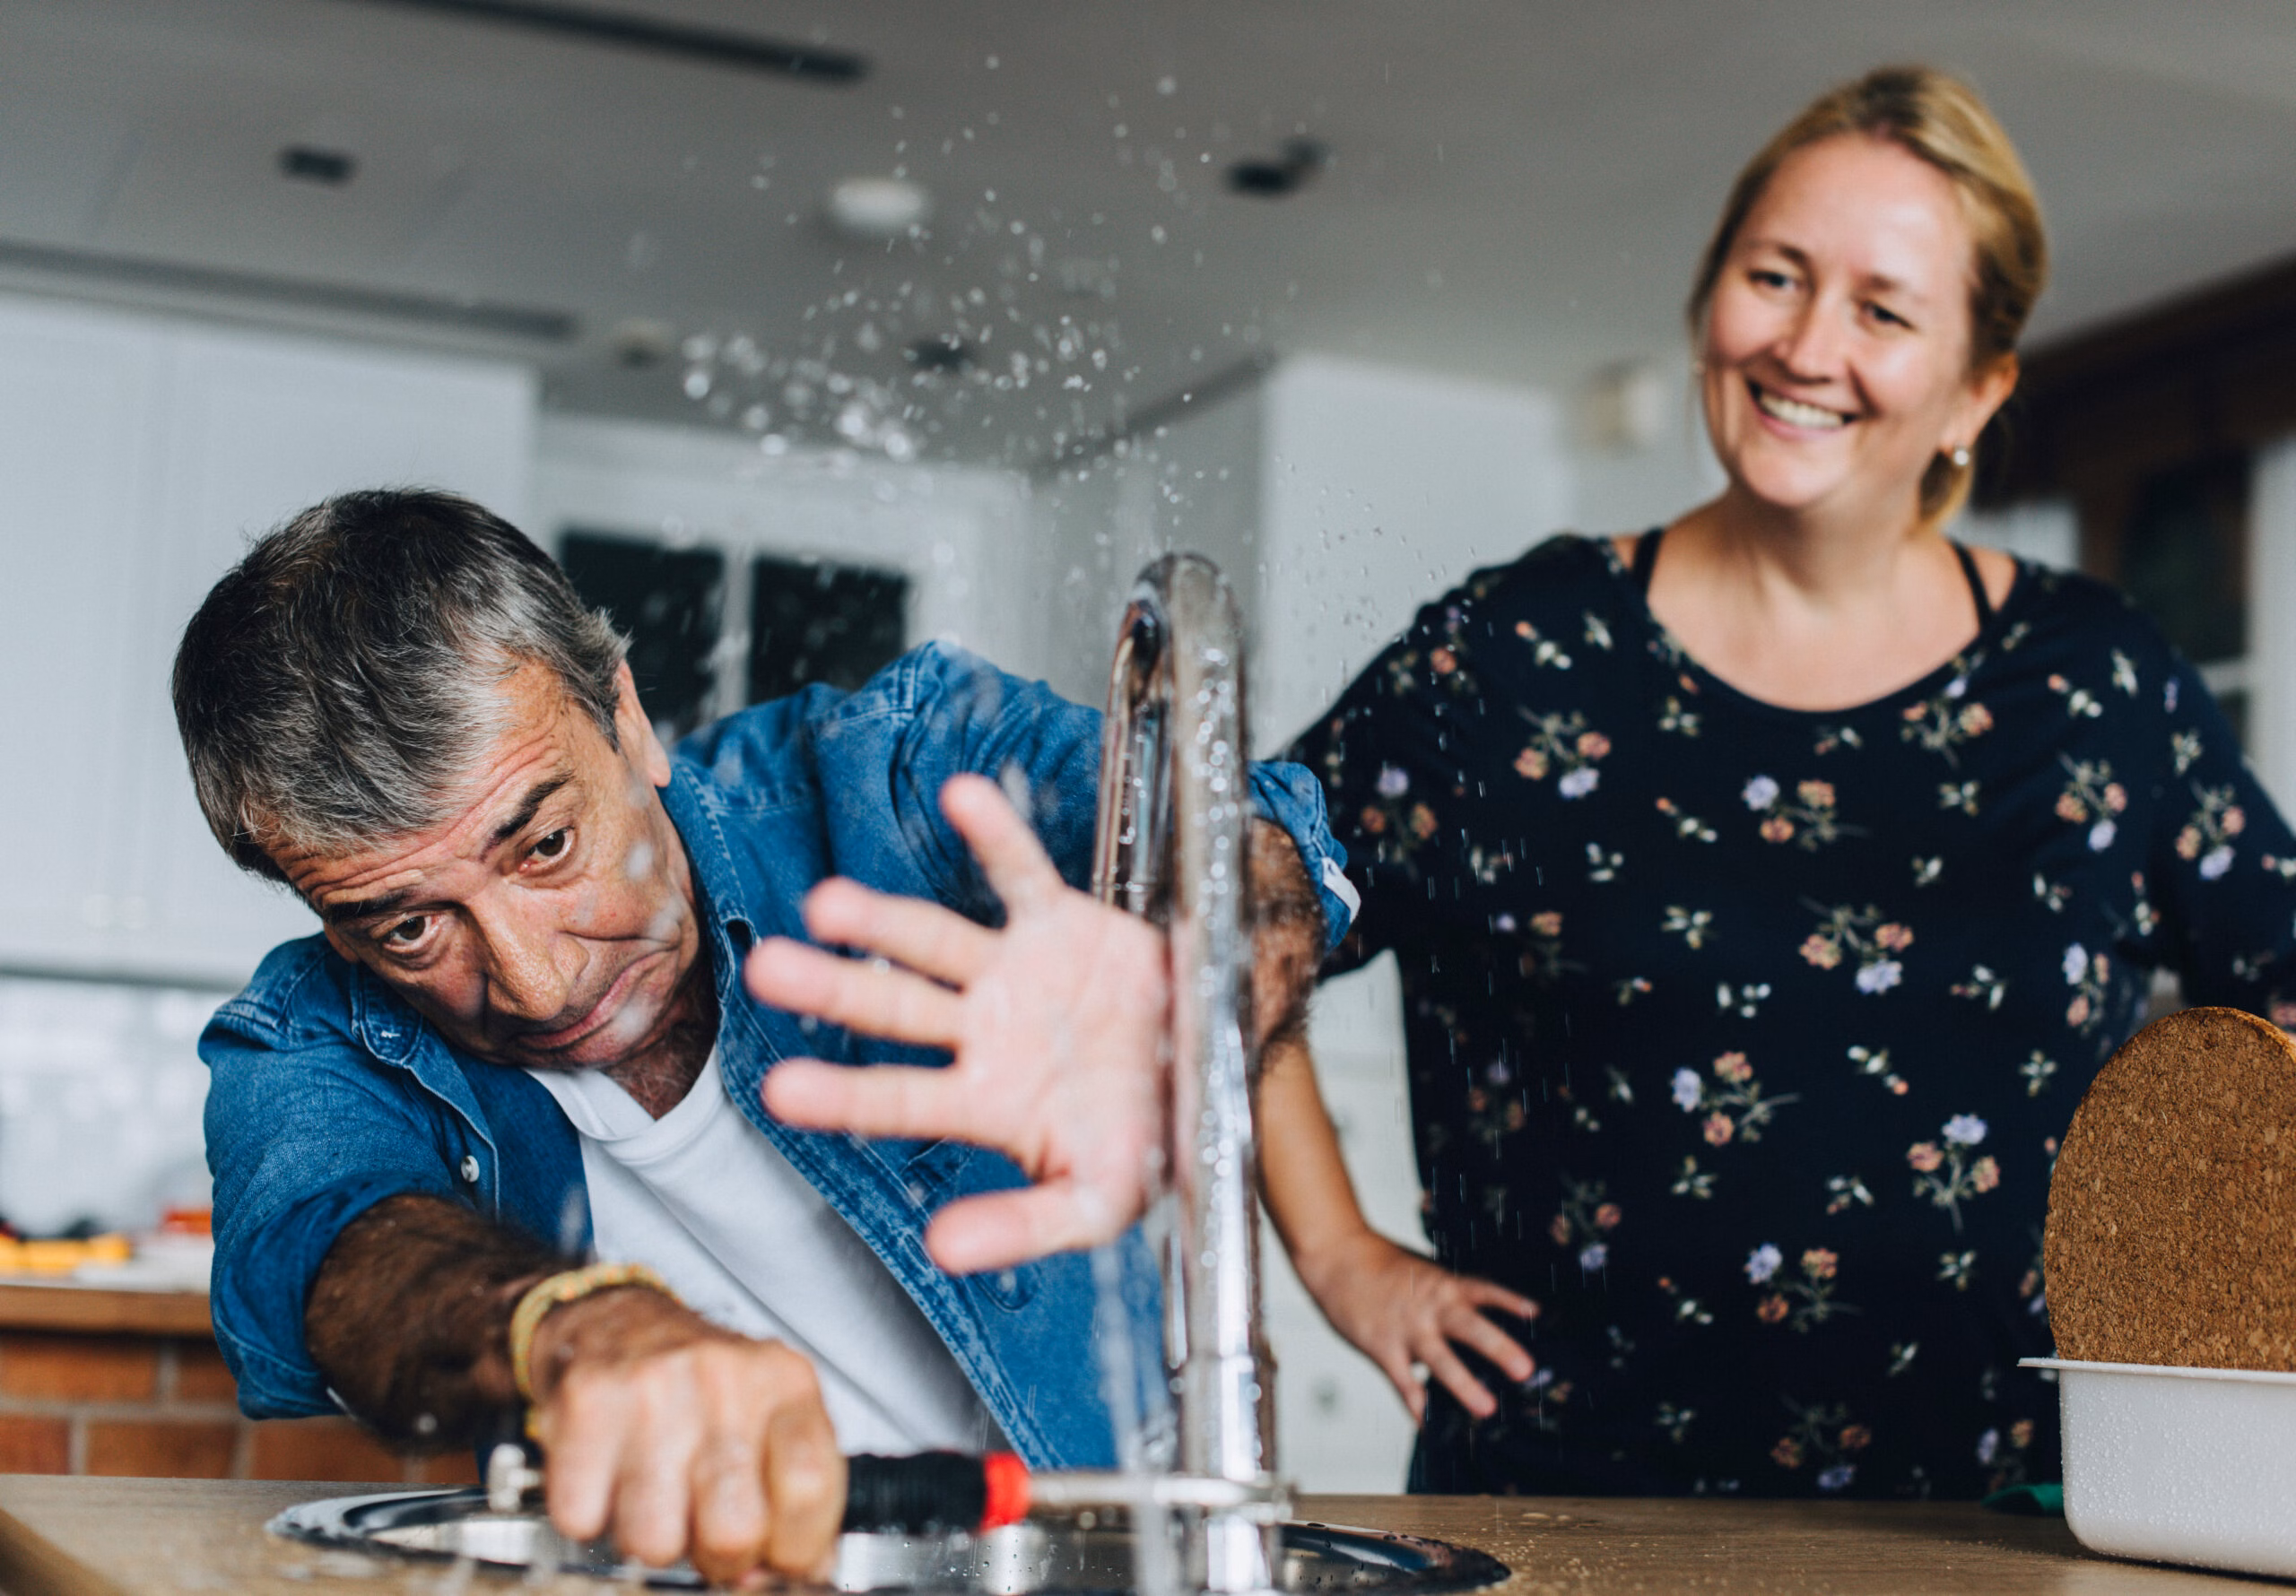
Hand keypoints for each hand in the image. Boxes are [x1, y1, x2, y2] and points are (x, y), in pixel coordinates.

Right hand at [527, 1286, 844, 1585]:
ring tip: (656, 1495)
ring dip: (651, 1538)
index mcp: (785, 1384)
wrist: (617, 1323)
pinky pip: (583, 1518)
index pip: (811, 1487)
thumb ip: (798, 1495)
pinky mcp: (587, 1402)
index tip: (777, 1555)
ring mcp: (654, 1387)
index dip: (795, 1547)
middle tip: (707, 1528)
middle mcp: (725, 1378)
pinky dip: (589, 1516)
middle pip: (734, 1528)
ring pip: (654, 1539)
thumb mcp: (773, 1419)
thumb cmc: (702, 1386)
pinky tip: (610, 1478)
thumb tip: (800, 1572)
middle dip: (720, 1556)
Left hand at [745, 772, 1168, 1274]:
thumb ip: (1022, 1227)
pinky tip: (962, 795)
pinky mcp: (1059, 923)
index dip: (843, 1095)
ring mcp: (1015, 973)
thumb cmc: (1149, 1144)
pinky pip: (1022, 874)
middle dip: (834, 989)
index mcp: (985, 1101)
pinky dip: (995, 835)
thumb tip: (941, 1250)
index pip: (899, 1098)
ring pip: (935, 940)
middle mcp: (983, 1030)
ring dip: (884, 920)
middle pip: (894, 1008)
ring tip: (828, 903)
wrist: (1216, 1075)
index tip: (778, 1092)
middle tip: (769, 971)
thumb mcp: (1096, 1204)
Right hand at [1296, 1229, 1537, 1420]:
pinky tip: (1428, 1424)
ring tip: (1485, 1408)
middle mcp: (1430, 1306)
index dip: (1509, 1302)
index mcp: (1443, 1284)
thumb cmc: (1381, 1264)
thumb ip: (1448, 1295)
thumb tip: (1476, 1316)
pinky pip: (1403, 1382)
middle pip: (1470, 1327)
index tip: (1536, 1313)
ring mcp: (1406, 1329)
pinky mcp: (1382, 1347)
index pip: (1483, 1291)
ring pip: (1440, 1360)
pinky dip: (1416, 1405)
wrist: (1337, 1256)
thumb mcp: (1423, 1271)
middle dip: (1498, 1349)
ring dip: (1464, 1385)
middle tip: (1524, 1369)